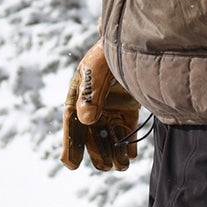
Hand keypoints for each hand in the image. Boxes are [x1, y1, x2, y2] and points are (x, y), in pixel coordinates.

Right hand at [61, 41, 139, 171]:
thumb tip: (85, 121)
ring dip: (114, 152)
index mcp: (78, 96)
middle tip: (106, 167)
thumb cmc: (109, 53)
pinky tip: (130, 155)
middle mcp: (93, 105)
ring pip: (110, 136)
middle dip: (98, 153)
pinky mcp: (129, 108)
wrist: (135, 40)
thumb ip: (91, 96)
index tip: (71, 165)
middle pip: (92, 135)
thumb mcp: (97, 72)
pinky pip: (126, 130)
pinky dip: (128, 144)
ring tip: (121, 166)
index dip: (70, 145)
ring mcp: (111, 107)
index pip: (72, 124)